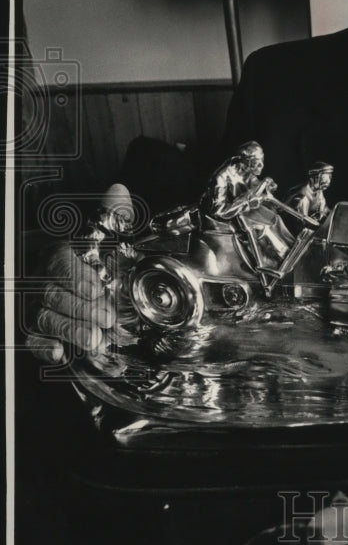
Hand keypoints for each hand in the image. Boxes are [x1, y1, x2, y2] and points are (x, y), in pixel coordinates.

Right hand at [26, 185, 131, 364]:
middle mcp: (40, 280)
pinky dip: (44, 347)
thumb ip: (112, 218)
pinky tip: (61, 353)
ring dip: (69, 330)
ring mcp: (35, 305)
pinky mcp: (34, 329)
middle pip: (52, 294)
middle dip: (80, 309)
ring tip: (94, 340)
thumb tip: (119, 192)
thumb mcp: (104, 236)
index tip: (100, 290)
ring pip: (43, 318)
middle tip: (106, 319)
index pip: (60, 265)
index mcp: (55, 255)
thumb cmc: (90, 258)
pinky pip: (31, 340)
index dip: (79, 279)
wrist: (76, 276)